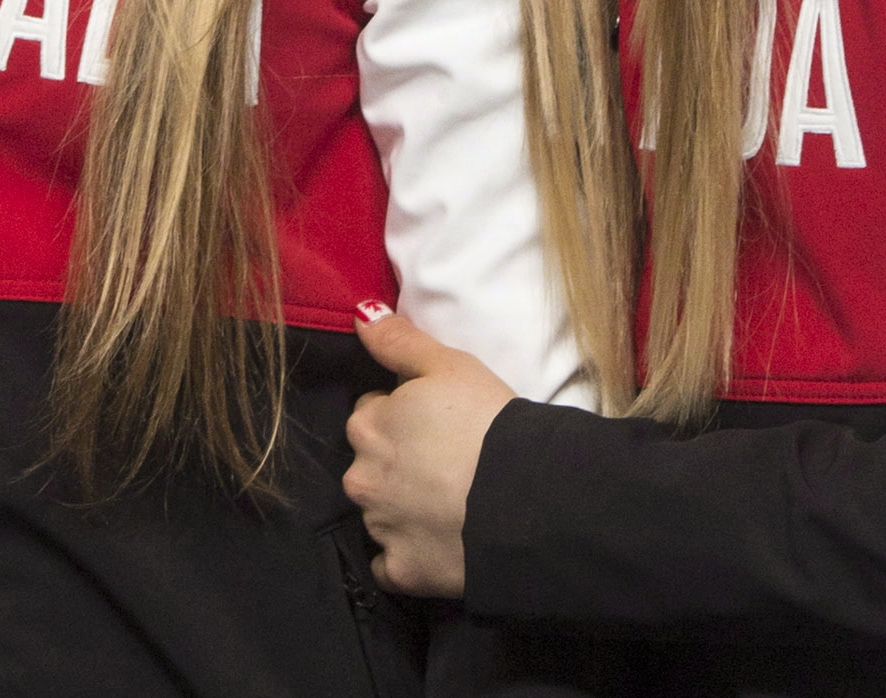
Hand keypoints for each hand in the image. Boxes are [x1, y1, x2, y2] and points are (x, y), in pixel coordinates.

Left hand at [342, 304, 510, 598]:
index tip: (432, 425)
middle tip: (441, 466)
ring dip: (399, 509)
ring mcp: (380, 528)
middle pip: (368, 465)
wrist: (526, 500)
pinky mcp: (402, 570)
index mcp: (369, 425)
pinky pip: (390, 566)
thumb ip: (398, 340)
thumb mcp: (449, 365)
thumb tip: (359, 315)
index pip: (371, 414)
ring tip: (445, 506)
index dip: (401, 417)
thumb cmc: (488, 423)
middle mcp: (361, 477)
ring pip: (378, 514)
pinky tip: (434, 546)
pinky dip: (405, 557)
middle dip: (393, 464)